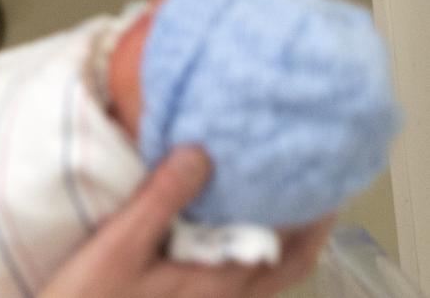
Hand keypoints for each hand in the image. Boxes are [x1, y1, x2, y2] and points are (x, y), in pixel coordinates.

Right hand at [41, 148, 333, 297]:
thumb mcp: (118, 245)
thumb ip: (160, 200)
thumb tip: (200, 153)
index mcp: (216, 284)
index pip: (287, 250)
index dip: (311, 215)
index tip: (321, 176)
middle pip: (287, 268)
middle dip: (308, 229)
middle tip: (313, 187)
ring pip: (266, 279)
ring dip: (281, 243)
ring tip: (277, 203)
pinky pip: (238, 284)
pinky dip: (249, 256)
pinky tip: (226, 236)